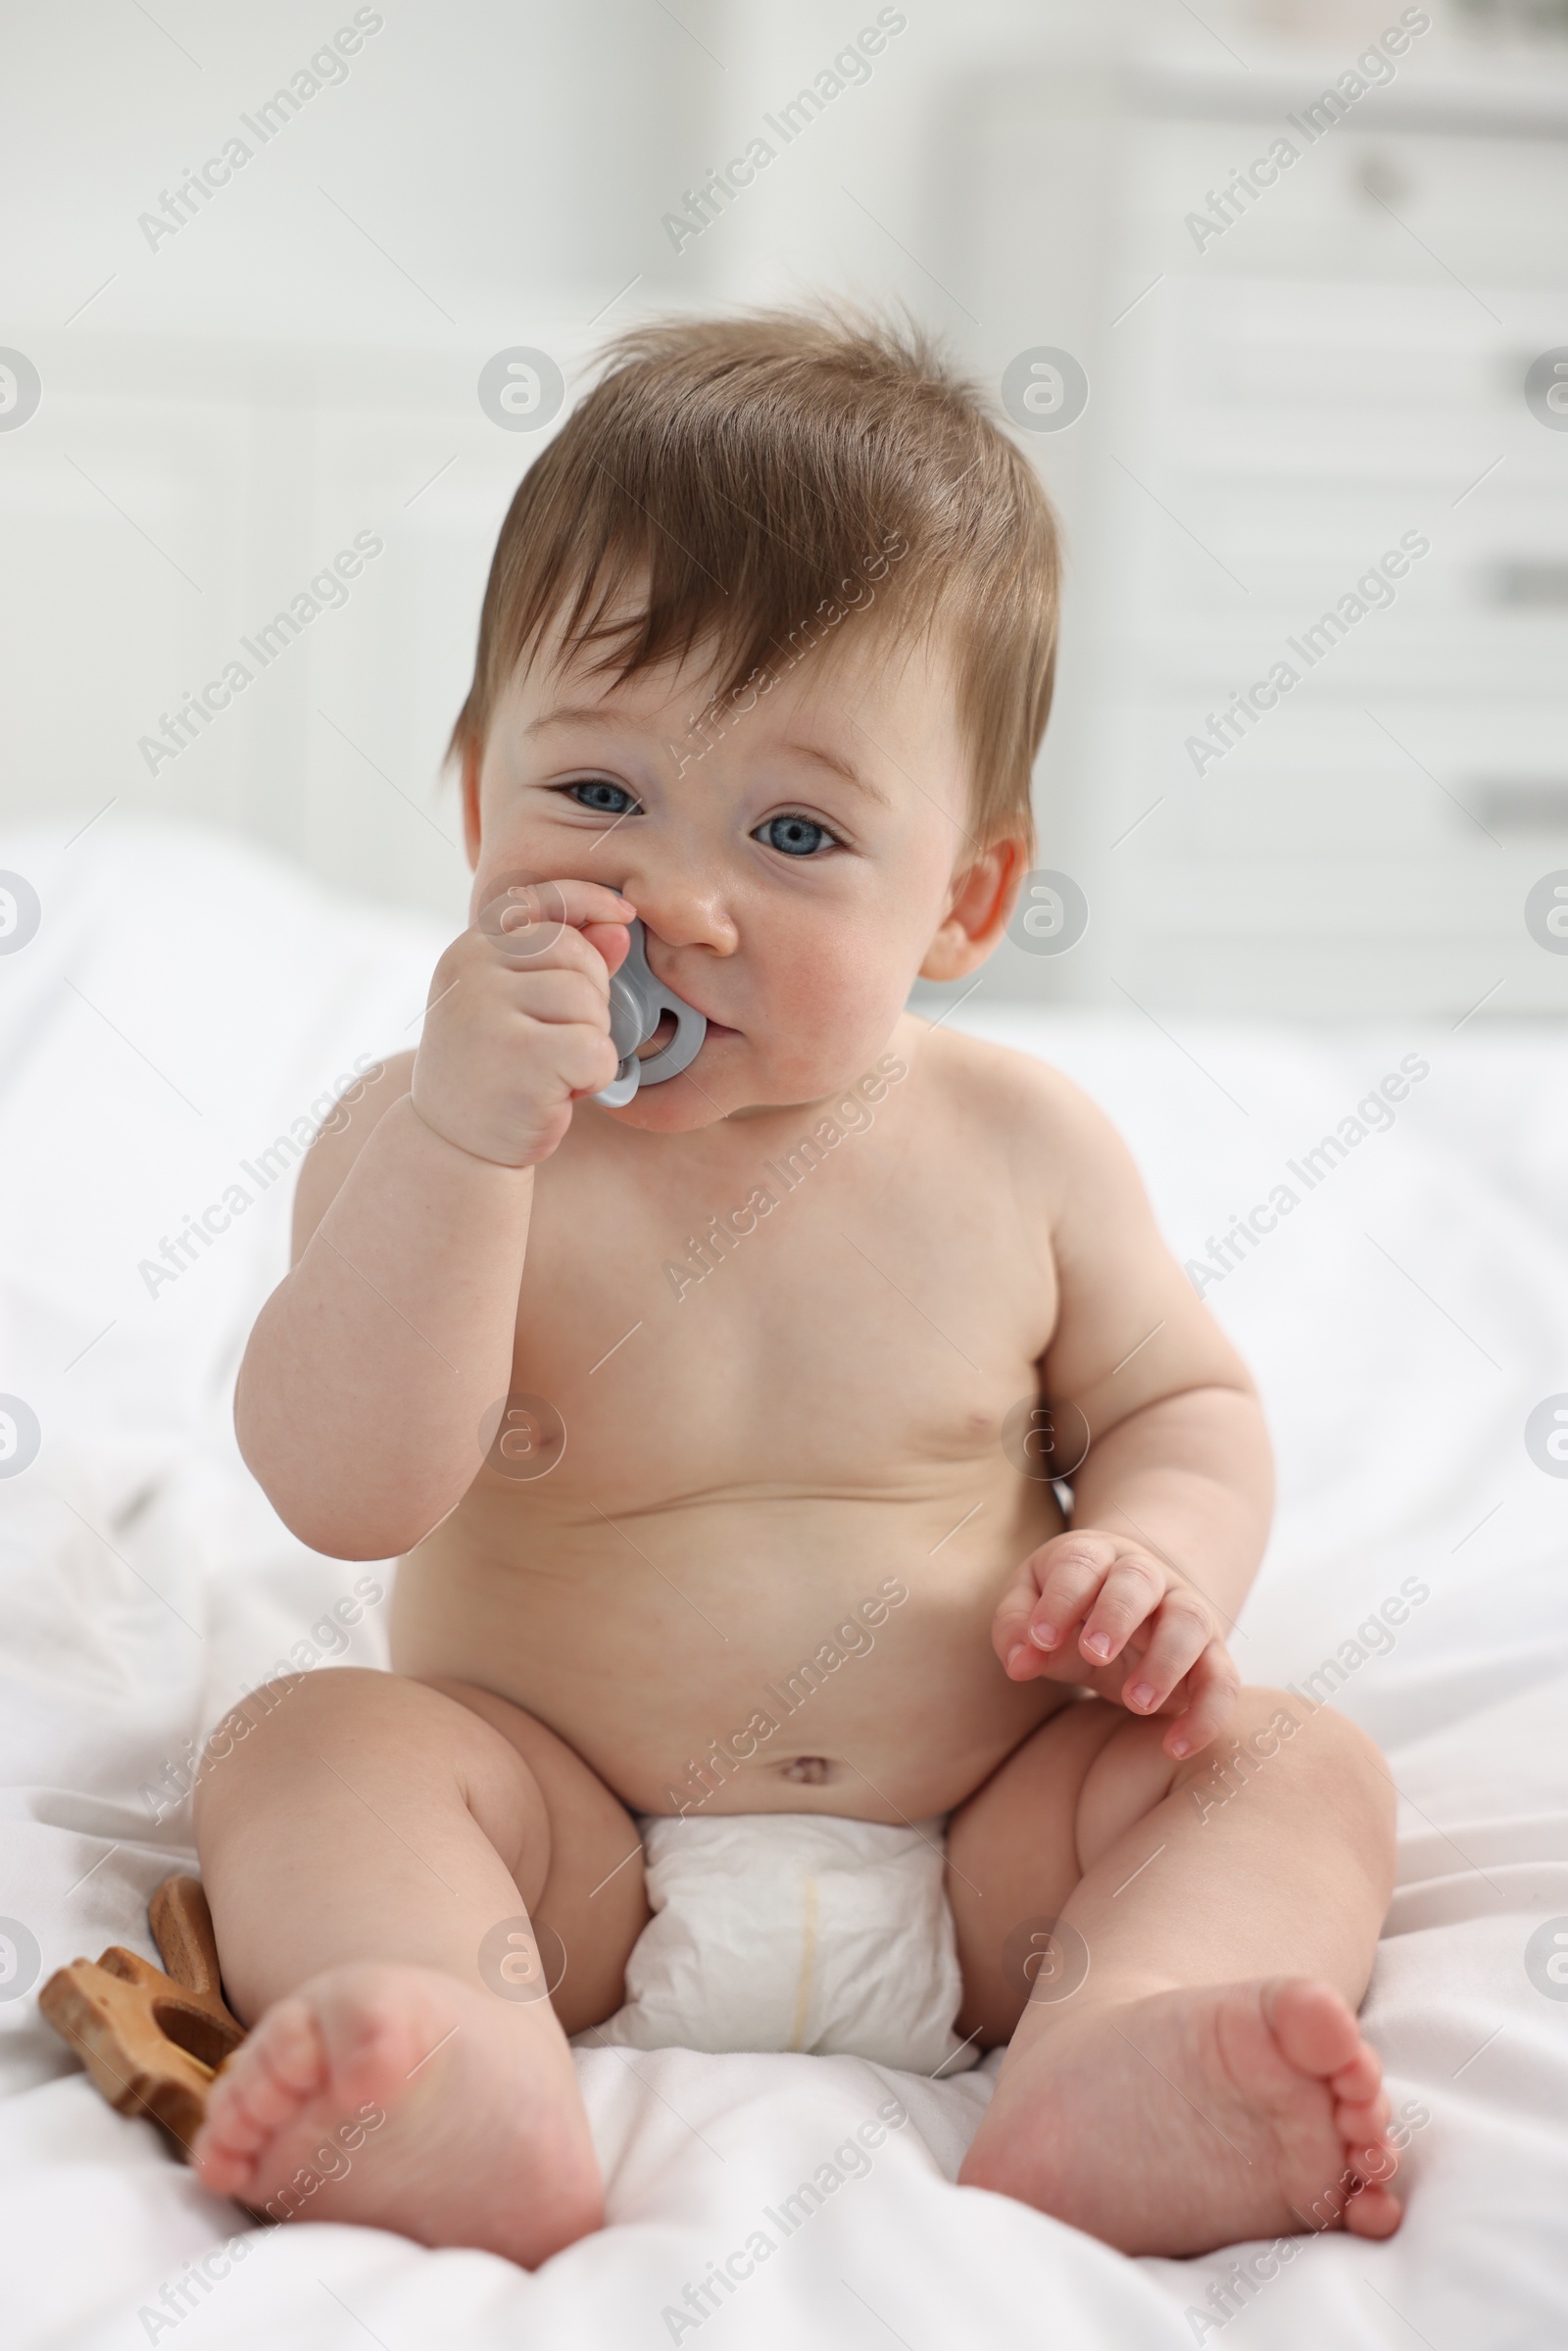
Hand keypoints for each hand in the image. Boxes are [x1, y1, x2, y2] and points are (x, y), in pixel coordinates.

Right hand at [410, 878, 635, 1167]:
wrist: (454, 1145)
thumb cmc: (497, 1069)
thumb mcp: (522, 1007)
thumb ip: (568, 962)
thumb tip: (618, 926)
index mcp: (472, 949)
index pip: (539, 899)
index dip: (588, 901)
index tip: (624, 916)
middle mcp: (472, 970)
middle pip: (577, 956)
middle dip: (590, 999)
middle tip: (559, 1041)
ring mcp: (489, 1011)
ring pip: (589, 1004)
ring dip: (590, 1041)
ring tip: (554, 1069)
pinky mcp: (518, 1058)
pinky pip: (596, 1049)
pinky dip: (594, 1077)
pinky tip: (561, 1093)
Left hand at [991, 1528, 1238, 1757]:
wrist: (1135, 1605)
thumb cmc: (1072, 1607)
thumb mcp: (1034, 1607)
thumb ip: (1018, 1628)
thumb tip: (1019, 1662)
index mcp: (1095, 1557)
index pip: (1080, 1564)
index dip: (1061, 1599)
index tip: (1040, 1640)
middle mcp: (1146, 1577)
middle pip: (1139, 1579)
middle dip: (1117, 1614)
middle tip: (1094, 1654)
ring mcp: (1184, 1612)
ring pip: (1190, 1622)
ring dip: (1166, 1661)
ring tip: (1136, 1703)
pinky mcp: (1211, 1656)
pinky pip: (1222, 1679)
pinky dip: (1208, 1713)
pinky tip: (1176, 1746)